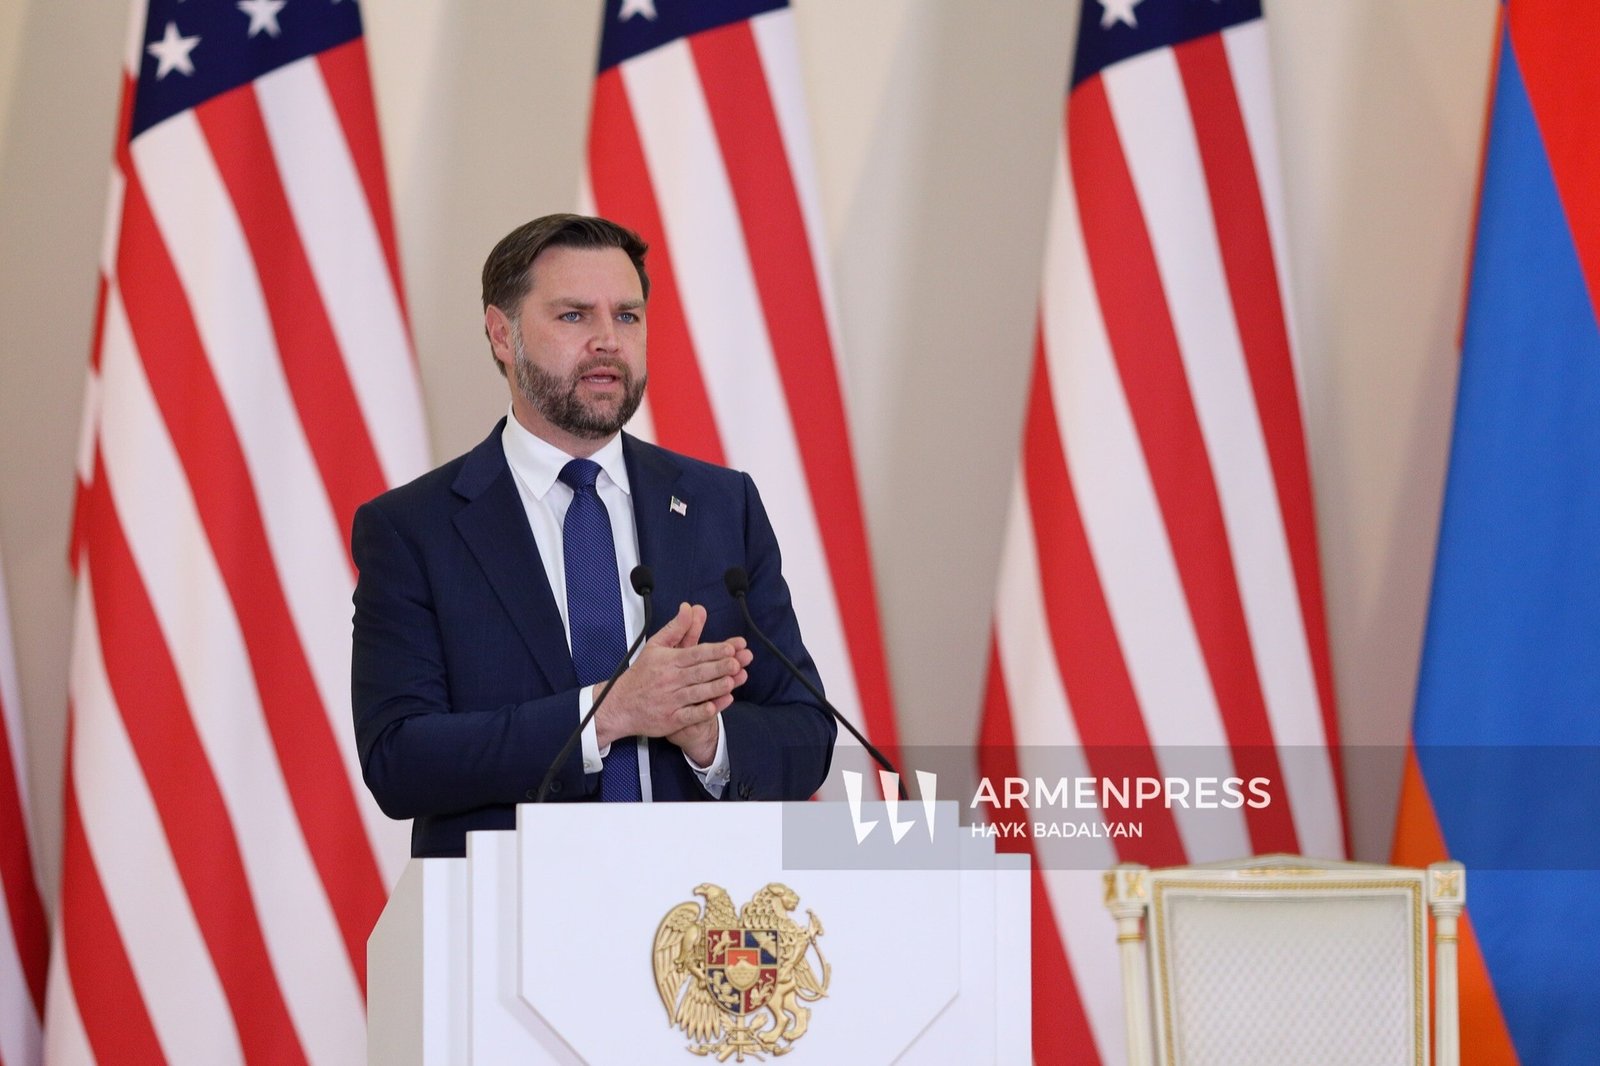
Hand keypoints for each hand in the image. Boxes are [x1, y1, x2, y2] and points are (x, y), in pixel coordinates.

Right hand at [593, 602, 751, 752]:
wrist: (620, 705)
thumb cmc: (641, 675)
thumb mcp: (655, 646)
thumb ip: (676, 628)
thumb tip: (689, 607)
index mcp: (669, 661)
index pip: (695, 653)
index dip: (714, 651)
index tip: (731, 647)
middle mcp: (671, 680)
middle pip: (699, 672)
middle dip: (720, 667)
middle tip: (737, 662)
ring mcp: (671, 700)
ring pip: (697, 693)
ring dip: (715, 687)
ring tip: (732, 681)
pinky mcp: (671, 719)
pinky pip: (689, 715)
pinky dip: (702, 711)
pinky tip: (716, 706)